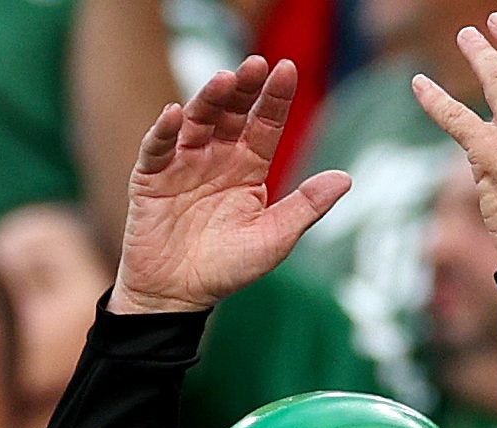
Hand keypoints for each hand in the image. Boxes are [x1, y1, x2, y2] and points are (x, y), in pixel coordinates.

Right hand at [112, 57, 351, 314]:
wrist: (177, 296)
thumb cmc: (227, 269)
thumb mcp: (274, 238)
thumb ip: (306, 206)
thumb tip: (346, 178)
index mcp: (248, 168)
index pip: (265, 123)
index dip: (276, 98)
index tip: (288, 69)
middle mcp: (216, 158)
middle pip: (231, 113)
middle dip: (243, 88)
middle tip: (255, 63)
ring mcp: (182, 164)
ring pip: (196, 121)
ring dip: (208, 99)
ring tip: (223, 80)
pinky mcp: (150, 177)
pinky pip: (156, 148)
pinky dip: (164, 130)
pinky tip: (174, 112)